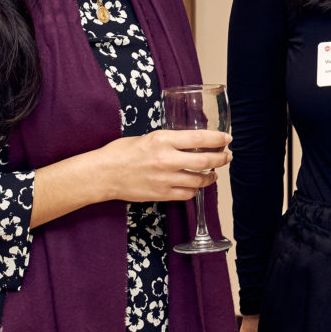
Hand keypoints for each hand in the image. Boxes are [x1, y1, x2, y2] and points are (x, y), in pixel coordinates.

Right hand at [97, 129, 230, 202]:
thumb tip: (189, 142)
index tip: (227, 139)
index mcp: (163, 139)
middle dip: (222, 158)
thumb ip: (169, 140)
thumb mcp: (148, 137)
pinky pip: (187, 195)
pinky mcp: (161, 194)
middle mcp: (167, 159)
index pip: (199, 138)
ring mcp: (165, 179)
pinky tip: (195, 186)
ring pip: (199, 180)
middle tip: (227, 156)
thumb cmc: (121, 152)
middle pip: (205, 160)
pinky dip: (195, 190)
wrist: (103, 174)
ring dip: (211, 177)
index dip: (217, 139)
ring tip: (214, 173)